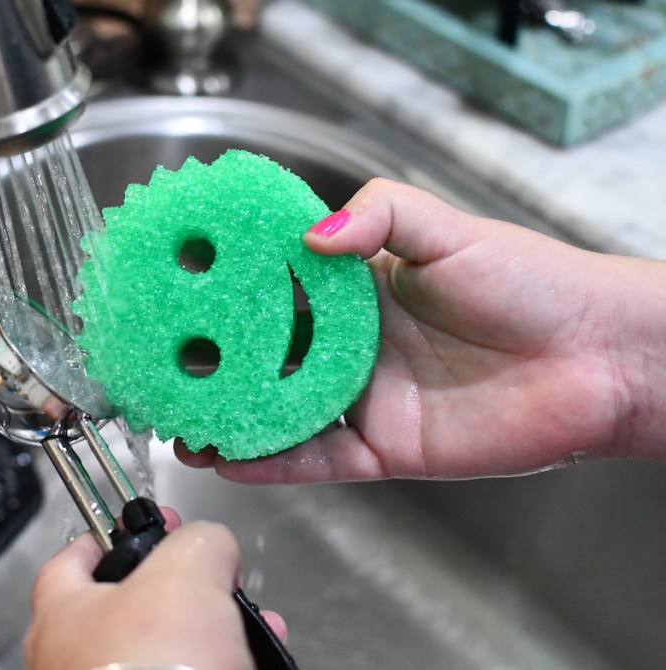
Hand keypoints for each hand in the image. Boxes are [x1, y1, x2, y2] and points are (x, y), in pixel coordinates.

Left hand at [25, 508, 285, 668]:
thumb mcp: (185, 572)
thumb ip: (198, 543)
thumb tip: (211, 545)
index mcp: (61, 617)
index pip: (70, 561)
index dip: (109, 538)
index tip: (135, 529)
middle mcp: (75, 665)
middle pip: (130, 611)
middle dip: (184, 593)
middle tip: (213, 583)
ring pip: (163, 655)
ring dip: (212, 636)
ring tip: (251, 629)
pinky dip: (219, 669)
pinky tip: (251, 665)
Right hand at [179, 178, 665, 481]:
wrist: (598, 356)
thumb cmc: (533, 282)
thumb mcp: (448, 229)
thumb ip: (379, 216)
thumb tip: (311, 234)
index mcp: (361, 293)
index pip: (277, 292)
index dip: (228, 292)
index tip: (184, 290)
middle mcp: (354, 348)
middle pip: (266, 358)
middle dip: (216, 363)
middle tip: (166, 364)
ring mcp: (366, 400)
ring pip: (281, 412)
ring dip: (231, 417)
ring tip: (181, 419)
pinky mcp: (386, 448)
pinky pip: (318, 459)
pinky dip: (274, 461)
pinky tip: (232, 456)